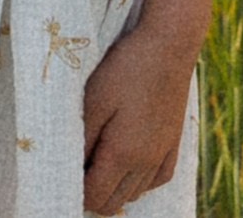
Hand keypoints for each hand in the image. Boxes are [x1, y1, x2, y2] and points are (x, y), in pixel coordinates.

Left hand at [82, 21, 196, 214]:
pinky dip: (140, 180)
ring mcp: (163, 153)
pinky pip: (157, 180)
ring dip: (115, 187)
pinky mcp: (175, 141)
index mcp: (123, 154)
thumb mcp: (94, 99)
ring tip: (102, 157)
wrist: (171, 42)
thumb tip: (71, 171)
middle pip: (113, 203)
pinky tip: (131, 161)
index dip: (76, 191)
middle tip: (82, 163)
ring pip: (134, 194)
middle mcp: (146, 162)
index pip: (94, 198)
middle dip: (93, 193)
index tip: (68, 168)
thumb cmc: (127, 67)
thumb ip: (81, 141)